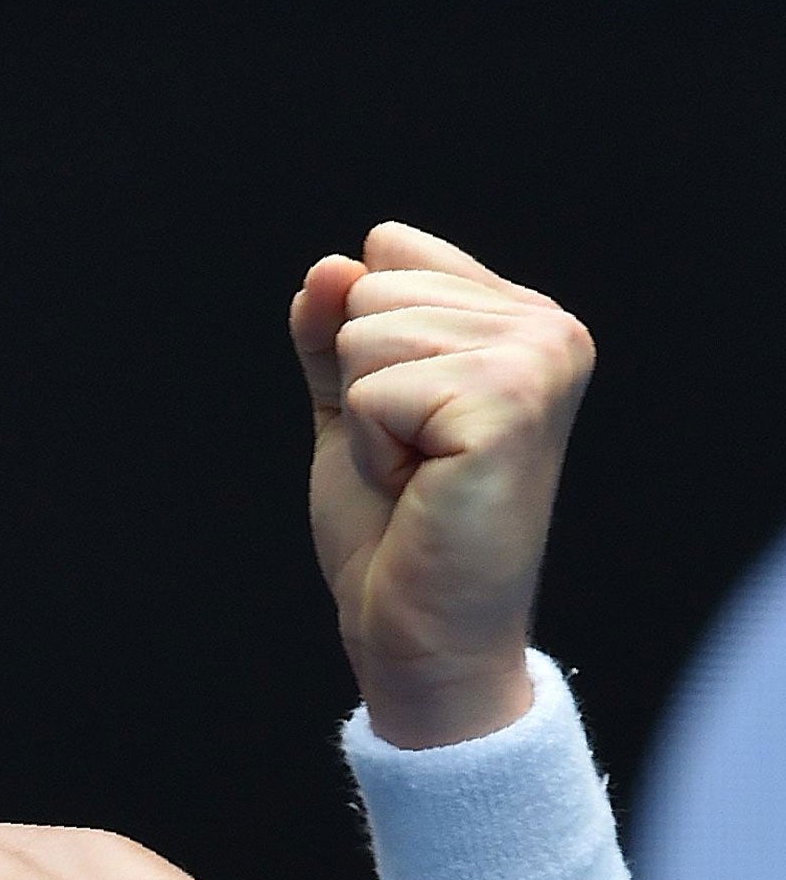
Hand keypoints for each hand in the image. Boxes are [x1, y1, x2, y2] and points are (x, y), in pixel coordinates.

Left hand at [290, 223, 593, 747]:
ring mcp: (536, 362)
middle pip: (369, 287)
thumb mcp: (349, 401)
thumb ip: (332, 328)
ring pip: (363, 334)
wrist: (417, 629)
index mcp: (520, 316)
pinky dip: (371, 448)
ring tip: (420, 474)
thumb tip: (331, 267)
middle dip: (361, 381)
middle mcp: (548, 328)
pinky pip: (370, 389)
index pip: (388, 250)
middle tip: (414, 457)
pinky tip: (421, 488)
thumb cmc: (393, 523)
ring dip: (367, 419)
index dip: (361, 342)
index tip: (409, 418)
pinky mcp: (507, 405)